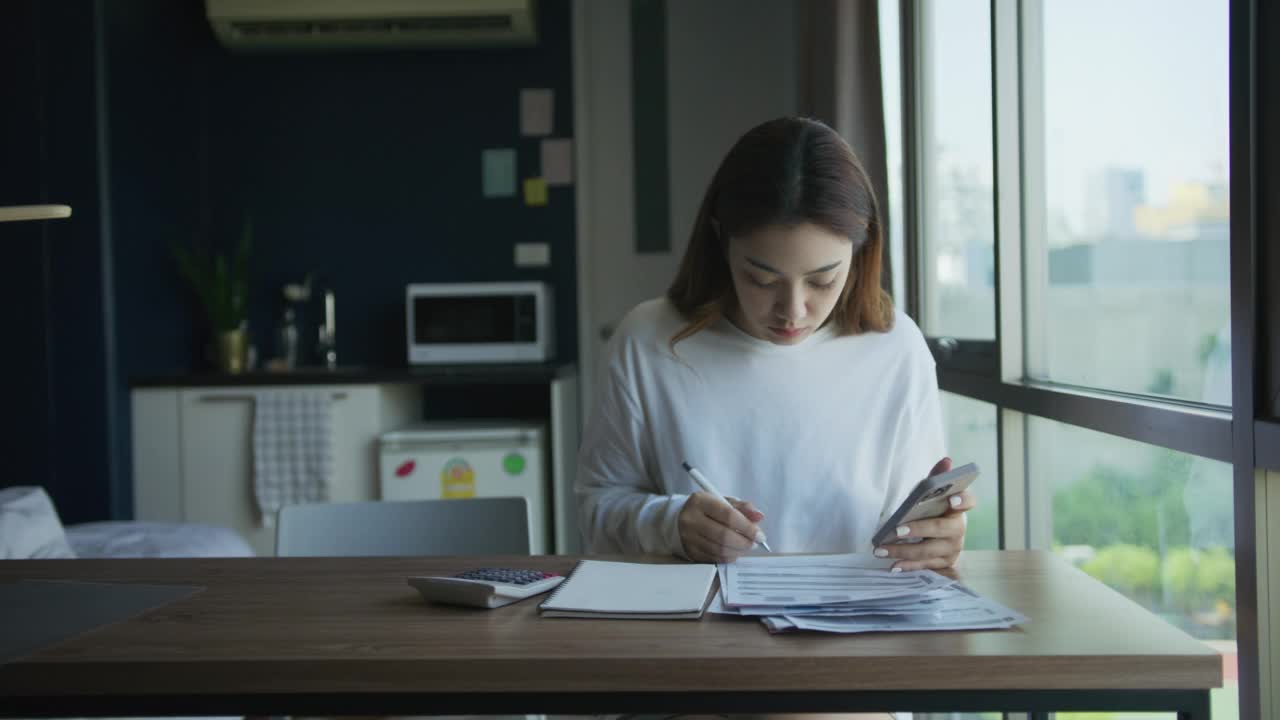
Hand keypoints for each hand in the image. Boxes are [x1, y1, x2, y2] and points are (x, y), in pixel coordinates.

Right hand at [678, 491, 764, 562]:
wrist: (682, 518)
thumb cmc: (707, 509)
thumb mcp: (723, 501)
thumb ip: (743, 507)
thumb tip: (759, 516)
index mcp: (701, 501)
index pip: (728, 516)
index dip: (747, 527)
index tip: (760, 535)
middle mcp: (691, 519)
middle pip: (724, 536)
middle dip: (744, 542)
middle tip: (754, 543)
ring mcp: (689, 537)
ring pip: (719, 550)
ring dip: (738, 551)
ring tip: (745, 546)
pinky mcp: (690, 551)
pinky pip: (714, 558)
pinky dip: (728, 557)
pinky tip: (734, 551)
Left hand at [876, 456, 976, 570]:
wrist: (933, 539)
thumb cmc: (930, 512)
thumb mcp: (928, 495)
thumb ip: (934, 479)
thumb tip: (946, 461)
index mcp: (957, 508)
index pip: (969, 501)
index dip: (963, 500)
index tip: (952, 498)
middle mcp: (958, 529)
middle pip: (942, 529)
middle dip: (918, 530)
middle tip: (896, 530)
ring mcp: (951, 549)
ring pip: (929, 551)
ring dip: (903, 551)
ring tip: (881, 549)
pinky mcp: (943, 564)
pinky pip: (925, 566)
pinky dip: (908, 566)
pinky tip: (893, 566)